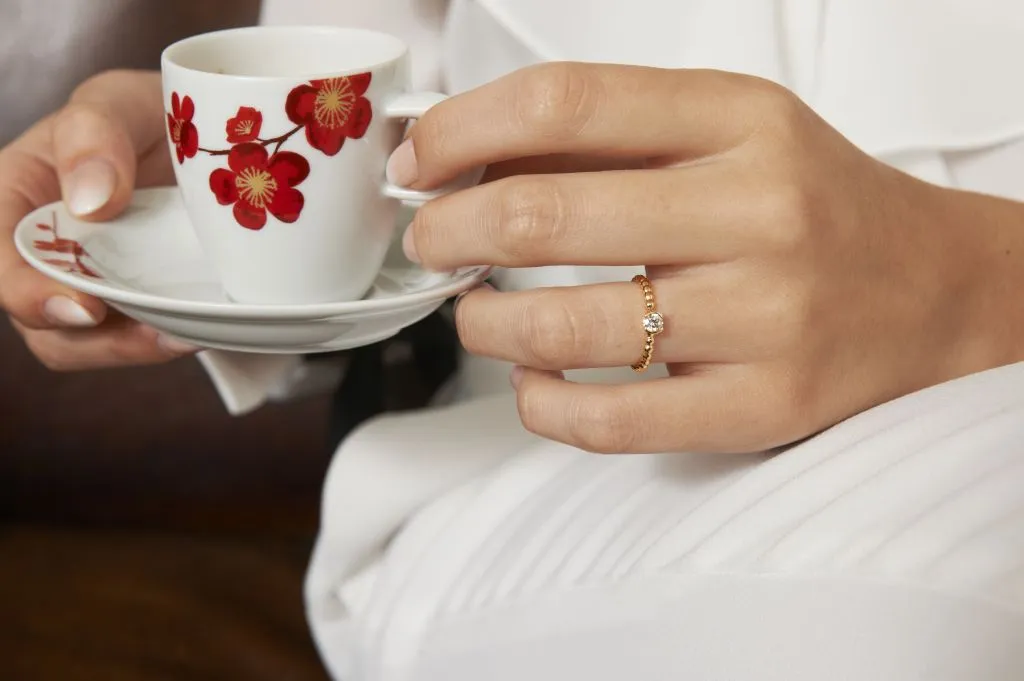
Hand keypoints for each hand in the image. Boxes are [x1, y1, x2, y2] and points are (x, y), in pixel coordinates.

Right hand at [0, 70, 196, 369]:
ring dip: (137, 349)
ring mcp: (90, 281)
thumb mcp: (116, 102)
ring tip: (190, 336)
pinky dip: (168, 338)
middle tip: (158, 336)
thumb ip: (94, 135)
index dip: (29, 292)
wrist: (201, 130)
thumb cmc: (139, 112)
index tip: (86, 308)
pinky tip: (204, 327)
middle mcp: (43, 251)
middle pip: (41, 320)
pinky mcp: (136, 300)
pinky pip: (139, 335)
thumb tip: (91, 201)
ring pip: (90, 343)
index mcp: (13, 199)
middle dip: (95, 341)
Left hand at [391, 63, 1023, 453]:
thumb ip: (608, 137)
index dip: (463, 130)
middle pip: (545, 214)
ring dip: (483, 325)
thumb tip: (466, 157)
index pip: (567, 102)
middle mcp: (759, 212)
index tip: (418, 162)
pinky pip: (611, 422)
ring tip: (474, 317)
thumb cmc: (812, 206)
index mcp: (742, 121)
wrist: (931, 292)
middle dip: (449, 233)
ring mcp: (765, 318)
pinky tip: (536, 382)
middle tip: (431, 243)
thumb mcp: (729, 133)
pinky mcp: (761, 408)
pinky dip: (542, 405)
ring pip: (565, 328)